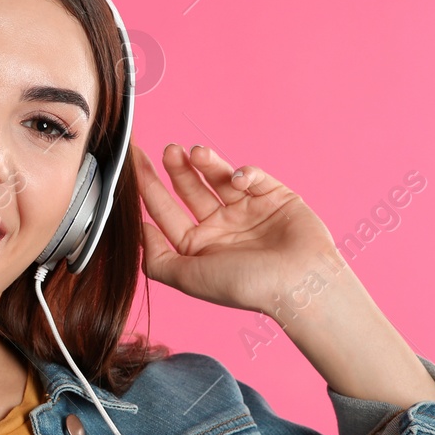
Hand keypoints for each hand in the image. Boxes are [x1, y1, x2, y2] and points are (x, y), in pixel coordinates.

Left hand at [132, 142, 342, 315]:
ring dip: (206, 163)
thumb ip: (157, 259)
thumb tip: (139, 231)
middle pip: (189, 190)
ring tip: (195, 153)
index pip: (166, 212)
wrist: (301, 282)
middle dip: (175, 168)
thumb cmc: (246, 285)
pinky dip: (244, 173)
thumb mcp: (188, 278)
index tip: (133, 164)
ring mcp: (247, 211)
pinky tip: (238, 179)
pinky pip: (253, 177)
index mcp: (199, 247)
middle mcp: (221, 228)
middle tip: (167, 150)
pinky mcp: (274, 198)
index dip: (148, 188)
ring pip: (219, 178)